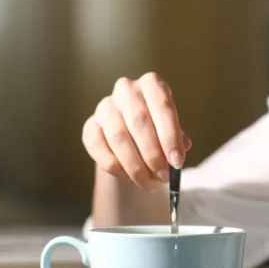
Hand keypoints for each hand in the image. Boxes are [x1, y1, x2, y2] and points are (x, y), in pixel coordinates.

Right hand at [82, 73, 191, 190]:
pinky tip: (130, 178)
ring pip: (119, 139)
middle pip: (139, 123)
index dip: (170, 137)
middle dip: (153, 155)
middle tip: (163, 177)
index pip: (162, 107)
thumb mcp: (172, 129)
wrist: (132, 134)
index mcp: (151, 84)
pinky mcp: (90, 126)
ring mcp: (105, 107)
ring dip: (136, 166)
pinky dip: (117, 168)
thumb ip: (177, 139)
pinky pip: (100, 149)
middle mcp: (126, 90)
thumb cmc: (157, 129)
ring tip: (150, 183)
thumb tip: (178, 153)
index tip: (177, 162)